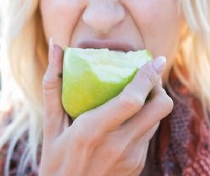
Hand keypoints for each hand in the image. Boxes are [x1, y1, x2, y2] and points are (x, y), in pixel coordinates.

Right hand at [39, 43, 172, 175]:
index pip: (132, 99)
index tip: (156, 60)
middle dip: (159, 87)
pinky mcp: (138, 166)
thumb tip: (55, 46)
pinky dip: (144, 120)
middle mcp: (118, 145)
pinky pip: (148, 135)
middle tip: (146, 77)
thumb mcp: (50, 123)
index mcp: (93, 131)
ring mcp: (132, 158)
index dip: (148, 76)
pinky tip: (128, 118)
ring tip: (137, 94)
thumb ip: (53, 83)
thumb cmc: (55, 159)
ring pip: (157, 120)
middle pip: (159, 108)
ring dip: (152, 103)